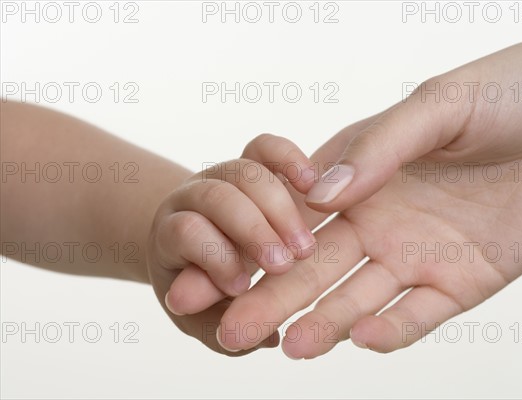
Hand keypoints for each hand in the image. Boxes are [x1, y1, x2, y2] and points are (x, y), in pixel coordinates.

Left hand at [145, 136, 317, 353]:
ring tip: (305, 247)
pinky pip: (266, 146)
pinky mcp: (254, 161)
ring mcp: (224, 175)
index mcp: (172, 233)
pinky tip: (311, 185)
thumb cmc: (199, 285)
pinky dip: (287, 158)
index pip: (185, 232)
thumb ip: (224, 328)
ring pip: (247, 172)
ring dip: (279, 208)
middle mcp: (196, 198)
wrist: (196, 238)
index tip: (242, 287)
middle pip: (217, 197)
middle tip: (283, 264)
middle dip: (252, 230)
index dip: (213, 257)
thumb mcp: (200, 315)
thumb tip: (265, 337)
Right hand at [217, 34, 521, 357]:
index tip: (204, 265)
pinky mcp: (463, 279)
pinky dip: (391, 330)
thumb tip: (320, 191)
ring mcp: (419, 252)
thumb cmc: (513, 93)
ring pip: (359, 298)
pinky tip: (361, 339)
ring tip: (284, 346)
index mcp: (363, 174)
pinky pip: (420, 314)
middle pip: (315, 266)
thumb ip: (380, 146)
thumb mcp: (440, 106)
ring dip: (322, 322)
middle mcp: (381, 218)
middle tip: (222, 326)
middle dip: (269, 295)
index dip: (251, 241)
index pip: (295, 215)